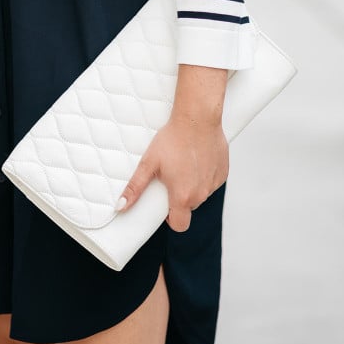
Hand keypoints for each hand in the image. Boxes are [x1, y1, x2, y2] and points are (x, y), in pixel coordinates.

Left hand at [115, 64, 229, 231]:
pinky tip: (197, 159)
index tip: (166, 203)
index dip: (171, 217)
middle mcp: (201, 194)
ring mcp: (214, 184)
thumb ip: (135, 188)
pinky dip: (204, 175)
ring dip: (193, 185)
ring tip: (184, 164)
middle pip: (189, 207)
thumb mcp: (149, 163)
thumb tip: (120, 207)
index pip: (179, 225)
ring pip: (201, 193)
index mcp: (183, 196)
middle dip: (180, 197)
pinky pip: (212, 181)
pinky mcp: (223, 173)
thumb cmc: (173, 139)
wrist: (197, 118)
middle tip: (172, 176)